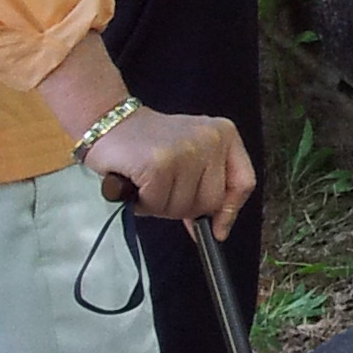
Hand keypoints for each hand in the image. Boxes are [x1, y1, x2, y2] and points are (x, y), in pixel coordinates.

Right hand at [89, 105, 256, 234]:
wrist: (109, 122)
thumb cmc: (149, 144)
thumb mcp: (192, 155)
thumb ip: (207, 184)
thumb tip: (217, 228)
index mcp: (225, 135)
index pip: (243, 182)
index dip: (230, 211)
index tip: (218, 230)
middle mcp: (211, 140)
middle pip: (211, 201)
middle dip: (184, 207)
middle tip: (164, 190)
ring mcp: (186, 150)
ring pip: (183, 207)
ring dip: (160, 205)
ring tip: (149, 183)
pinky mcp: (159, 163)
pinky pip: (157, 204)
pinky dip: (143, 203)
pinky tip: (137, 183)